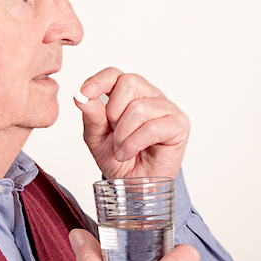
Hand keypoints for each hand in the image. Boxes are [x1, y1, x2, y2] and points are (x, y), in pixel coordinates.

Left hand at [74, 68, 188, 179]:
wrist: (134, 186)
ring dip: (122, 134)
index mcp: (128, 94)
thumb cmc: (119, 158)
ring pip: (139, 108)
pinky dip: (134, 143)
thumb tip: (81, 96)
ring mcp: (166, 108)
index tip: (86, 92)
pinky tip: (129, 153)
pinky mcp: (179, 124)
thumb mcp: (96, 137)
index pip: (114, 74)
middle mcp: (149, 95)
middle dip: (113, 111)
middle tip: (112, 131)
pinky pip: (152, 128)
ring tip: (120, 148)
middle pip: (129, 83)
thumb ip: (91, 115)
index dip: (99, 80)